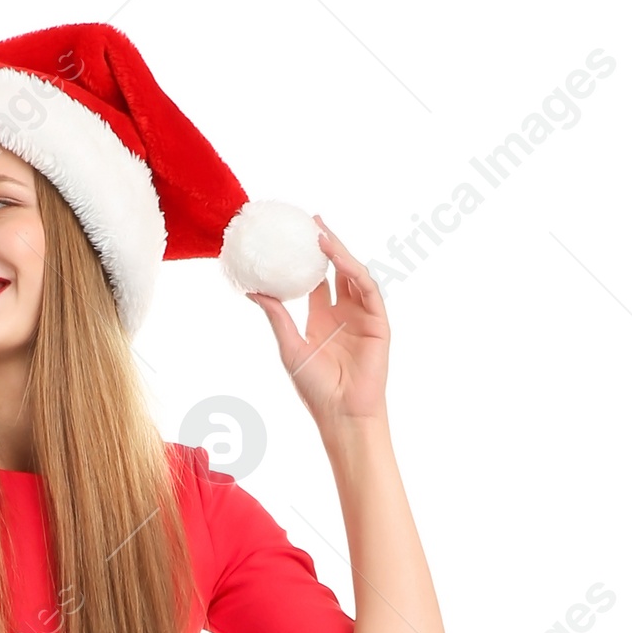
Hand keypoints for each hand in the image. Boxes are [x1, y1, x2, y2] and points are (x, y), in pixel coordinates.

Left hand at [248, 218, 389, 429]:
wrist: (341, 413)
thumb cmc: (316, 389)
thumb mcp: (290, 347)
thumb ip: (276, 316)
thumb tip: (253, 291)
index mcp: (322, 320)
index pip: (316, 281)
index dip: (307, 260)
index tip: (294, 237)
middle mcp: (343, 314)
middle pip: (337, 270)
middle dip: (327, 244)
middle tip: (312, 220)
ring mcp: (362, 316)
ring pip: (353, 274)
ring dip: (339, 252)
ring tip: (322, 233)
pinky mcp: (378, 322)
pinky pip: (367, 289)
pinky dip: (353, 271)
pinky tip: (337, 257)